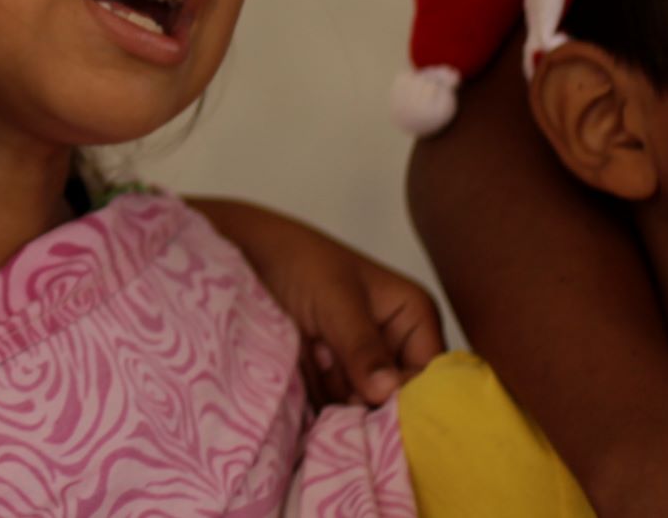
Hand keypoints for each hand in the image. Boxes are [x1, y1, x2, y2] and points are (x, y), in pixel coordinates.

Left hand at [189, 195, 445, 406]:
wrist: (237, 255)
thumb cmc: (293, 260)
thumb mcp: (332, 297)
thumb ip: (362, 345)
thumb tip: (386, 391)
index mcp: (413, 318)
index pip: (430, 374)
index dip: (410, 396)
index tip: (373, 402)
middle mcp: (393, 347)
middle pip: (400, 399)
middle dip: (369, 403)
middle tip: (333, 376)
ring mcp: (359, 367)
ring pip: (365, 410)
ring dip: (340, 404)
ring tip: (312, 362)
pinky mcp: (327, 381)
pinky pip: (335, 411)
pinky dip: (321, 409)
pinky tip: (303, 379)